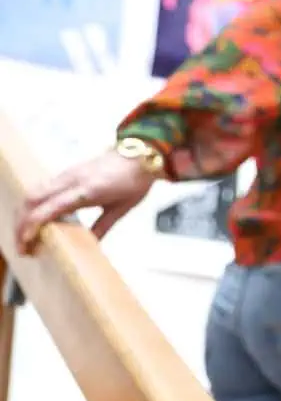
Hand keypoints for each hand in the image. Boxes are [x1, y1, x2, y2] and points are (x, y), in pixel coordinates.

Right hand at [15, 150, 156, 251]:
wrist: (140, 155)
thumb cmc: (134, 181)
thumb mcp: (122, 209)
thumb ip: (103, 226)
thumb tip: (91, 245)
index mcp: (87, 190)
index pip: (50, 208)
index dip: (32, 226)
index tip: (26, 243)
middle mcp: (71, 179)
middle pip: (32, 198)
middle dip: (21, 222)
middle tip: (22, 245)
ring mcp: (66, 173)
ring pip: (33, 192)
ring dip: (24, 213)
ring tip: (26, 234)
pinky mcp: (66, 172)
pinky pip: (42, 187)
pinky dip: (32, 204)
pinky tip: (35, 218)